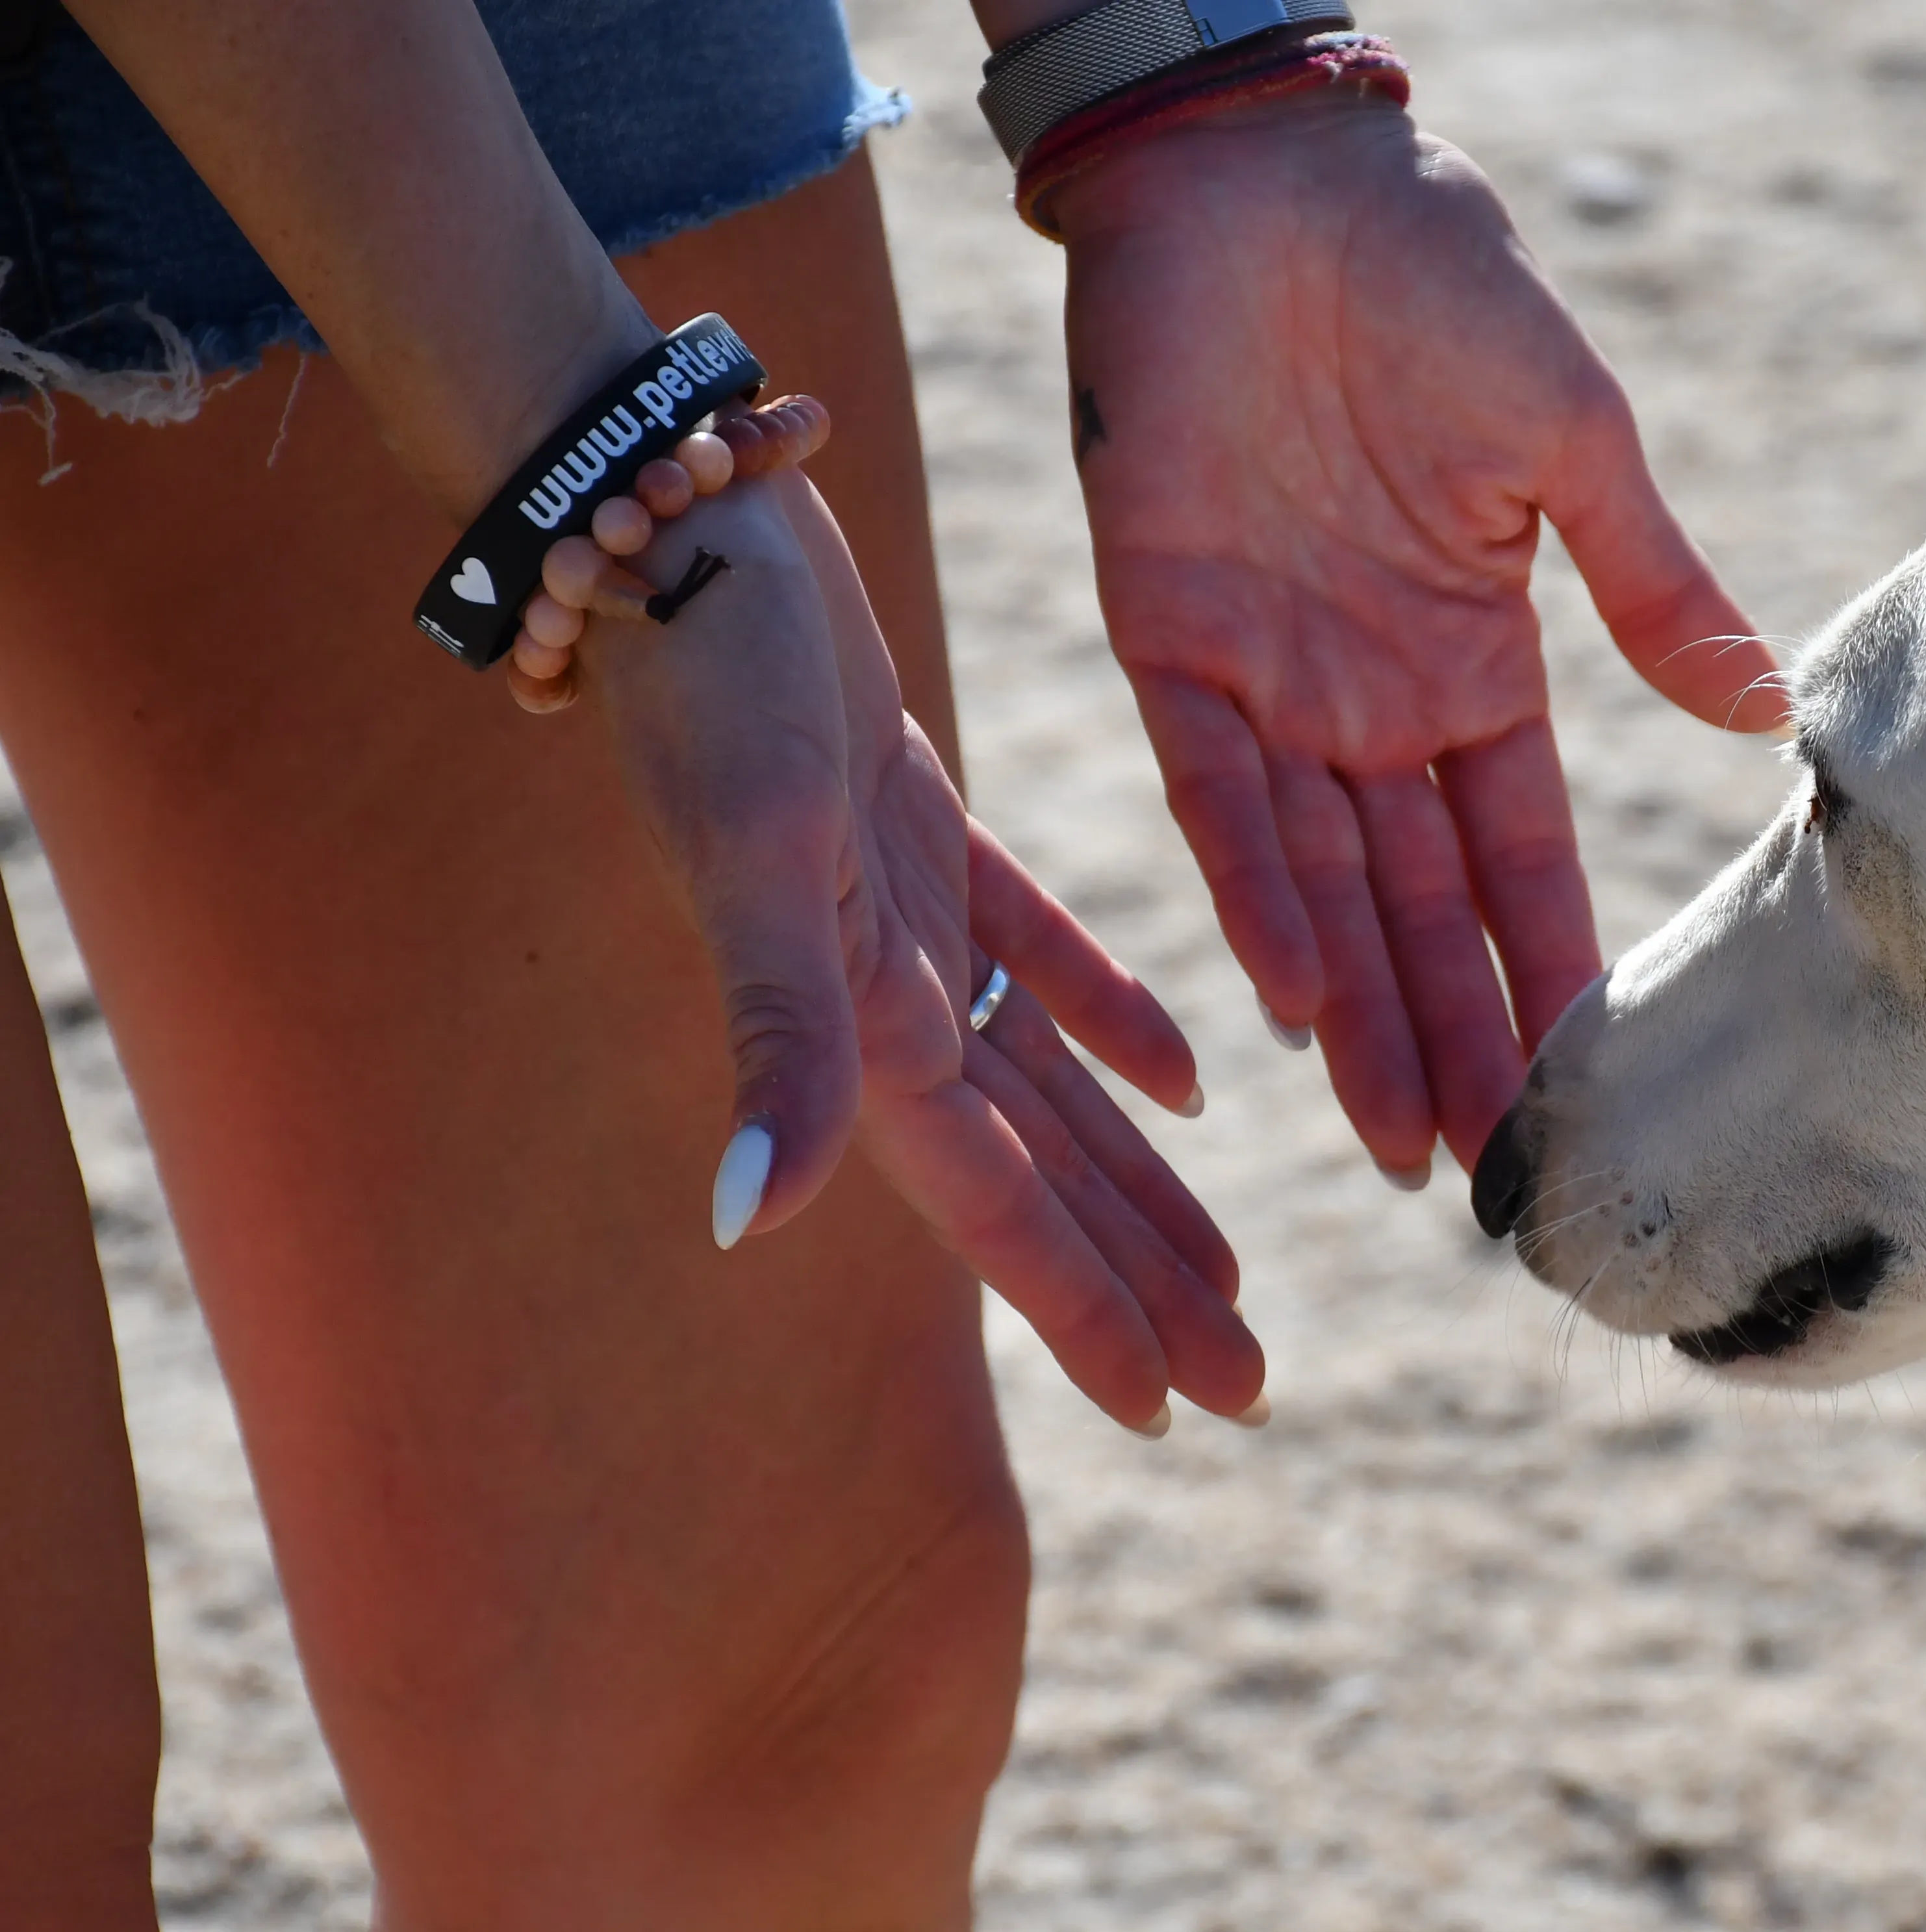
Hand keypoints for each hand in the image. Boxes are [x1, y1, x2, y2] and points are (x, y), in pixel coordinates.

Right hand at [582, 470, 1265, 1429]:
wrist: (666, 521)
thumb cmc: (710, 686)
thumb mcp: (764, 859)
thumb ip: (774, 1038)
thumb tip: (749, 1221)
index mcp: (860, 1025)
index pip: (998, 1206)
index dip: (1083, 1309)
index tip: (1175, 1407)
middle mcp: (880, 996)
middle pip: (1043, 1178)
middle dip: (1142, 1285)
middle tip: (1251, 1385)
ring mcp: (899, 918)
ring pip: (1052, 1090)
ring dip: (1138, 1185)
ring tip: (1230, 1276)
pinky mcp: (914, 831)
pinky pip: (1037, 958)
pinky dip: (1112, 1023)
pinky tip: (1194, 1084)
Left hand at [1056, 92, 1779, 1182]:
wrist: (1268, 173)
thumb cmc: (1433, 275)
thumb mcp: (1571, 442)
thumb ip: (1647, 588)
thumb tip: (1761, 711)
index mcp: (1472, 665)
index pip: (1521, 856)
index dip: (1554, 969)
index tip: (1590, 1088)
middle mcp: (1369, 700)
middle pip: (1421, 907)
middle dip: (1456, 1040)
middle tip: (1489, 1182)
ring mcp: (1269, 677)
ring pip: (1322, 885)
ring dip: (1364, 1014)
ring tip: (1405, 1141)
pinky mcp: (1165, 630)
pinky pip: (1215, 791)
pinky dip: (1259, 890)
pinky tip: (1300, 998)